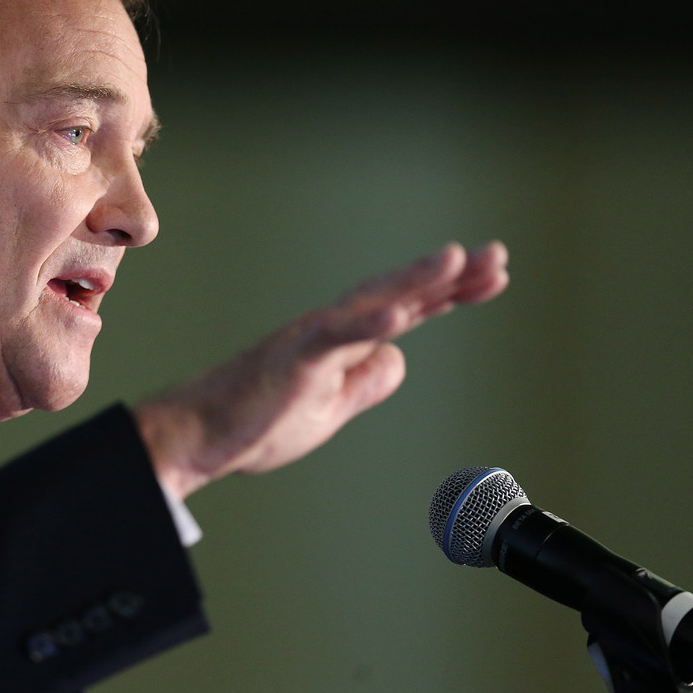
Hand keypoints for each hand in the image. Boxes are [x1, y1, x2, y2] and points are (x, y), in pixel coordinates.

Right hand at [134, 241, 509, 498]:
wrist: (194, 436)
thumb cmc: (251, 423)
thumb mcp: (328, 410)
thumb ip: (364, 383)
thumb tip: (399, 359)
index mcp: (342, 345)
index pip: (406, 312)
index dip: (449, 293)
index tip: (492, 276)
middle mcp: (330, 331)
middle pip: (399, 296)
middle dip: (450, 278)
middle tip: (497, 256)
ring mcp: (311, 340)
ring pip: (370, 304)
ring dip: (414, 282)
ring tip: (458, 261)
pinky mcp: (291, 358)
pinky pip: (333, 338)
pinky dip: (366, 325)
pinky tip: (400, 317)